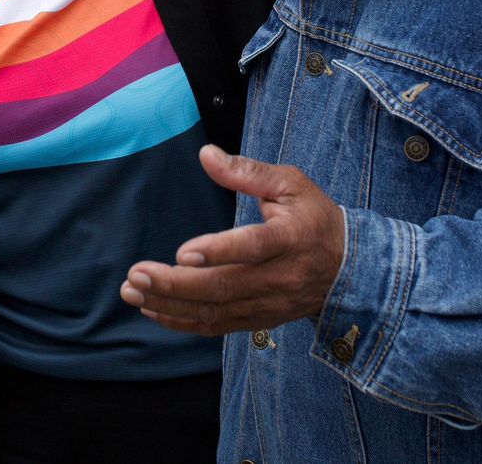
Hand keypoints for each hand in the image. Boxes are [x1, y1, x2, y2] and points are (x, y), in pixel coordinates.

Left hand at [119, 145, 344, 334]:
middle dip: (175, 284)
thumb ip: (246, 171)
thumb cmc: (314, 217)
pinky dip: (183, 322)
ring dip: (170, 304)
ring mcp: (271, 303)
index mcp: (291, 237)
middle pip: (225, 286)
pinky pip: (218, 326)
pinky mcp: (261, 319)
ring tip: (133, 292)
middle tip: (136, 275)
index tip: (182, 252)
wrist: (349, 268)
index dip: (219, 251)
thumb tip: (205, 154)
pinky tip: (154, 310)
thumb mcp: (289, 183)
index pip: (255, 247)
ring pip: (216, 311)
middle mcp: (281, 276)